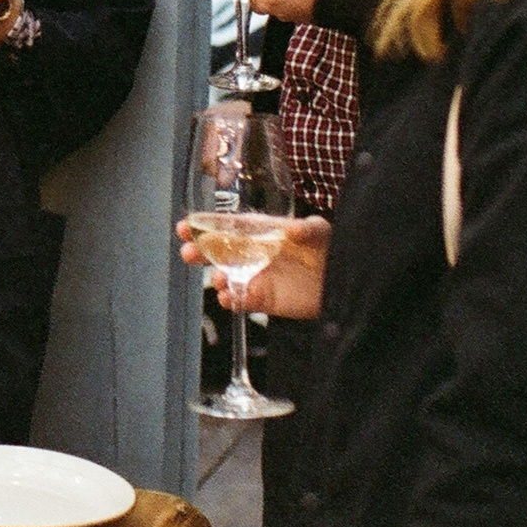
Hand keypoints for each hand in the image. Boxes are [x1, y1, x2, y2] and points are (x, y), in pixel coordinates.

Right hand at [175, 214, 330, 320]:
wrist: (340, 279)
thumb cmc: (328, 247)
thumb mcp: (319, 231)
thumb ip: (306, 228)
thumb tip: (292, 229)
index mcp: (260, 231)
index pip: (228, 226)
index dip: (206, 225)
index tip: (187, 226)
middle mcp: (253, 253)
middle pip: (219, 251)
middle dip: (201, 251)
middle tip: (187, 253)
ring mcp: (256, 276)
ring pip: (227, 277)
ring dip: (217, 278)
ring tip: (218, 280)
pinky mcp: (263, 299)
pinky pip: (241, 300)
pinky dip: (231, 300)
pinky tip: (227, 297)